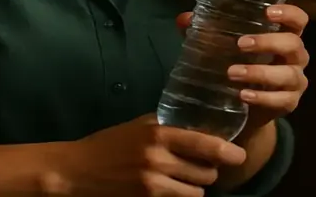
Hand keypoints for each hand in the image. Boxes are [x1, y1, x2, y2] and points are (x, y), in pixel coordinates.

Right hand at [48, 113, 246, 196]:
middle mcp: (158, 160)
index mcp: (159, 135)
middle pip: (206, 173)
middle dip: (207, 172)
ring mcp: (153, 185)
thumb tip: (199, 125)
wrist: (76, 172)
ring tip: (184, 181)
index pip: (205, 144)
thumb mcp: (138, 127)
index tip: (239, 156)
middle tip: (201, 168)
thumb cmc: (108, 145)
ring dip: (195, 189)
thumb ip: (167, 127)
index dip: (228, 152)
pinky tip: (172, 191)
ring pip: (196, 193)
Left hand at [176, 4, 309, 137]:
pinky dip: (262, 97)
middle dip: (268, 42)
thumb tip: (185, 18)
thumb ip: (205, 32)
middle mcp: (296, 57)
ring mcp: (296, 81)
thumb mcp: (222, 47)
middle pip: (294, 45)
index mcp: (284, 36)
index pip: (298, 19)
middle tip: (240, 44)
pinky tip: (243, 95)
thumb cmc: (238, 65)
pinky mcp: (290, 103)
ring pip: (288, 74)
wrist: (244, 109)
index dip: (289, 14)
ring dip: (260, 73)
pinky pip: (282, 100)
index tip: (268, 12)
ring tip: (232, 73)